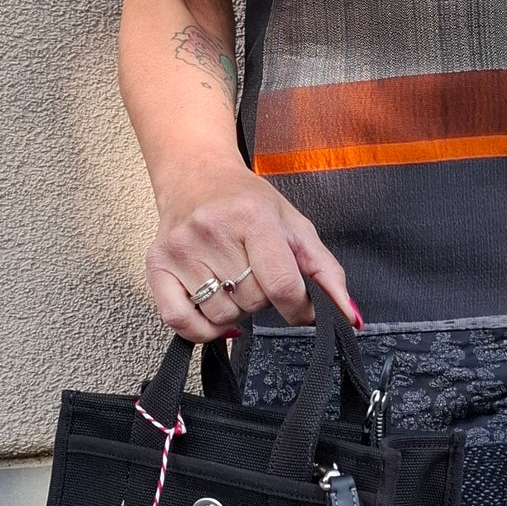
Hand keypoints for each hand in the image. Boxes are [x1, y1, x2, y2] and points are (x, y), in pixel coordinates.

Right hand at [148, 158, 358, 341]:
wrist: (196, 176)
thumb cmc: (247, 202)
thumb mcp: (296, 227)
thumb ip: (326, 273)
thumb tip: (350, 317)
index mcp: (253, 217)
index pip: (282, 285)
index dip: (299, 307)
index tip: (300, 306)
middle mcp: (212, 231)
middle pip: (252, 302)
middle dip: (264, 297)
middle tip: (256, 272)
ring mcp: (181, 249)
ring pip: (221, 315)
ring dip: (235, 310)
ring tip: (233, 279)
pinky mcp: (156, 265)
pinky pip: (180, 322)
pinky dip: (202, 329)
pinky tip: (213, 313)